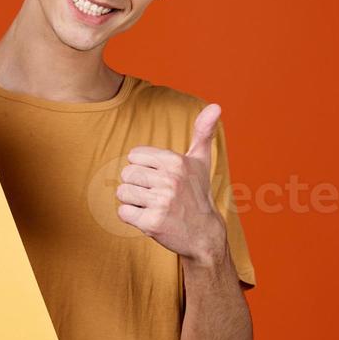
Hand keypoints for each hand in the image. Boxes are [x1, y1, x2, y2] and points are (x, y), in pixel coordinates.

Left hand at [116, 102, 228, 264]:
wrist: (203, 234)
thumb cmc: (197, 193)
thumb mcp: (200, 160)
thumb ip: (203, 132)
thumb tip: (215, 106)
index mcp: (176, 161)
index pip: (134, 156)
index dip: (143, 168)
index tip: (159, 178)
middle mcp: (170, 180)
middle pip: (126, 174)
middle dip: (136, 186)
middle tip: (156, 195)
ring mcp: (161, 202)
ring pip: (122, 193)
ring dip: (133, 202)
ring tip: (153, 206)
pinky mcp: (152, 223)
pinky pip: (123, 213)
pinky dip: (132, 217)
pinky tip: (149, 218)